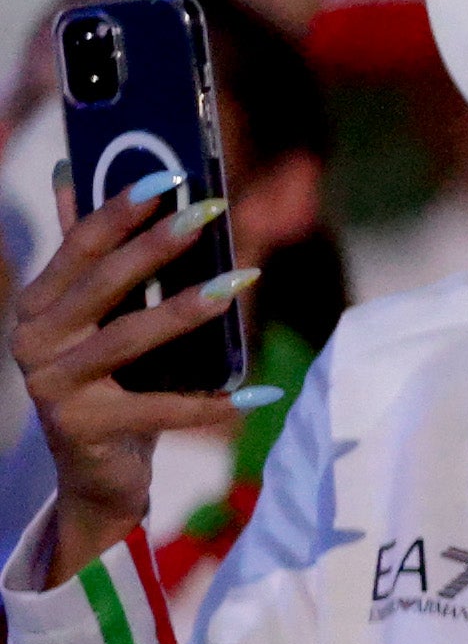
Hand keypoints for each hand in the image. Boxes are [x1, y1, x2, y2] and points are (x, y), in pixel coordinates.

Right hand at [13, 181, 256, 580]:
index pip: (78, 246)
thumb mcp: (96, 317)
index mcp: (37, 306)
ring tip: (241, 282)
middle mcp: (34, 341)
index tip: (168, 175)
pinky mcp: (85, 427)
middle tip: (209, 210)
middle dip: (159, 244)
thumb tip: (68, 170)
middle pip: (104, 284)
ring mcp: (53, 386)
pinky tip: (258, 392)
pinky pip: (159, 410)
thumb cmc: (108, 382)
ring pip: (130, 338)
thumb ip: (86, 253)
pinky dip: (211, 404)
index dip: (119, 209)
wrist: (96, 473)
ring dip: (189, 309)